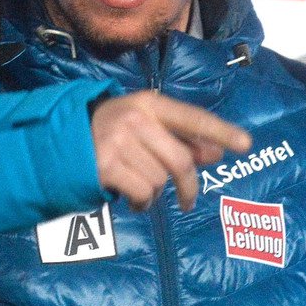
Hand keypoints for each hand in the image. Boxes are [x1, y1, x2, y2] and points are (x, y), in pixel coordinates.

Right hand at [90, 91, 250, 211]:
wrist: (60, 142)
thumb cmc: (109, 134)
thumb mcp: (142, 128)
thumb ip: (178, 139)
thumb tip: (214, 153)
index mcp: (147, 103)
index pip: (191, 117)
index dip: (220, 131)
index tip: (245, 143)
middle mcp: (135, 117)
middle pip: (179, 159)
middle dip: (187, 185)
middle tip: (187, 200)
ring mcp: (119, 140)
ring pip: (160, 179)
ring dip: (154, 192)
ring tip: (137, 185)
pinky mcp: (106, 164)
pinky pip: (143, 193)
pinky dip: (142, 202)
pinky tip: (129, 196)